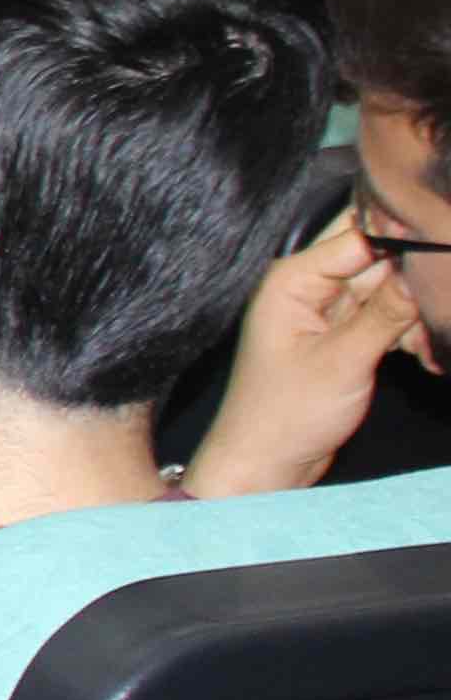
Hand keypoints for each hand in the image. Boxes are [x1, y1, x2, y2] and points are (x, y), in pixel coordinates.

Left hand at [188, 209, 429, 493]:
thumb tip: (421, 272)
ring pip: (388, 293)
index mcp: (293, 280)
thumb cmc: (286, 412)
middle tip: (440, 311)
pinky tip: (425, 357)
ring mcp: (326, 313)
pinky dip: (408, 336)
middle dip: (414, 284)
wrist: (266, 462)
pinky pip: (386, 320)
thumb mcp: (344, 361)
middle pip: (377, 263)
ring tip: (426, 349)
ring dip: (416, 318)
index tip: (442, 252)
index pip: (357, 237)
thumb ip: (386, 313)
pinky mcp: (342, 338)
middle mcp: (308, 288)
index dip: (403, 240)